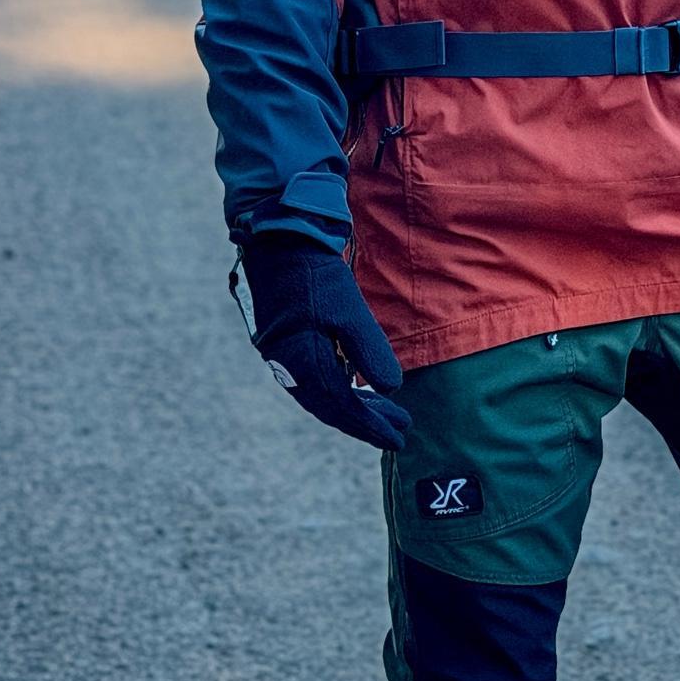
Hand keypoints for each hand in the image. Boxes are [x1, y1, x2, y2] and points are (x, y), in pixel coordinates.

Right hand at [240, 234, 412, 450]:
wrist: (278, 242)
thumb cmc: (316, 275)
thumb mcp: (349, 311)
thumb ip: (369, 352)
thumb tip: (392, 390)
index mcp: (303, 364)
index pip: (342, 409)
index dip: (372, 427)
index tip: (399, 438)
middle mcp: (289, 368)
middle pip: (331, 408)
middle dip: (367, 421)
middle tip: (401, 430)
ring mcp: (284, 357)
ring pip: (321, 395)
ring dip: (354, 406)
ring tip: (386, 411)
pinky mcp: (285, 344)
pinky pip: (314, 379)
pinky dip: (338, 388)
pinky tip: (357, 385)